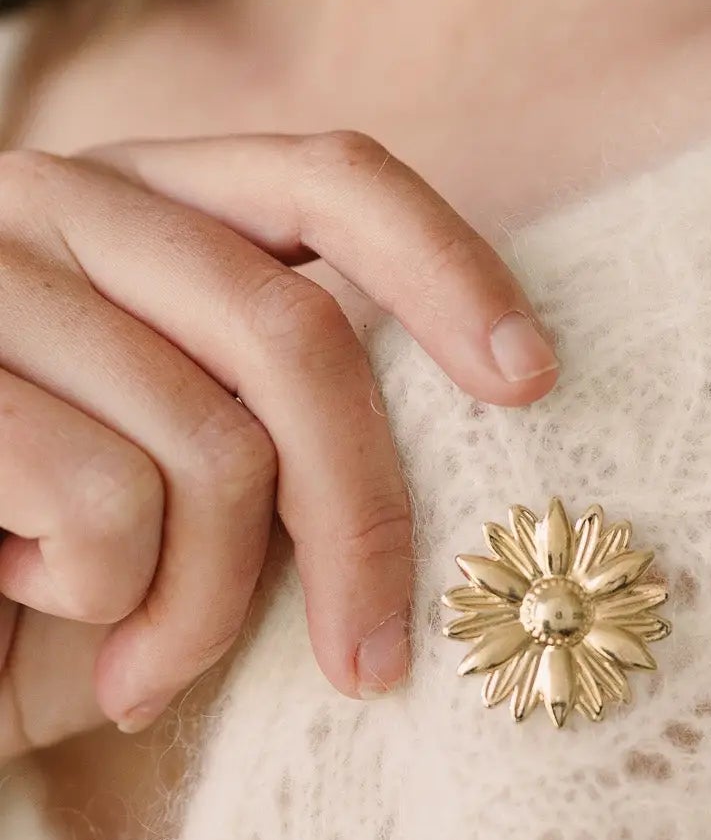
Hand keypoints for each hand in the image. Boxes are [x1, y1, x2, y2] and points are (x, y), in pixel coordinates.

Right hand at [0, 131, 558, 757]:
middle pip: (296, 334)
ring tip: (140, 662)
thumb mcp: (190, 482)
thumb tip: (487, 398)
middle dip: (360, 520)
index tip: (533, 379)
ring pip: (212, 443)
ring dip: (201, 606)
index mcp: (144, 198)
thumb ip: (291, 411)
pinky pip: (104, 501)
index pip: (329, 177)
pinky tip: (29, 605)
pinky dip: (104, 601)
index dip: (447, 266)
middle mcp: (59, 196)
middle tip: (372, 661)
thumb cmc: (39, 580)